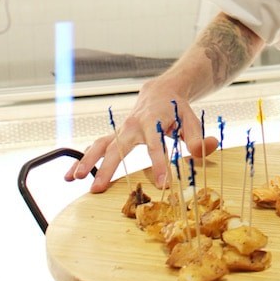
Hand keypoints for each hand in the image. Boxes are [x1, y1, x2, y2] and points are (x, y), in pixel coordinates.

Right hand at [64, 78, 218, 191]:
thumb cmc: (177, 109)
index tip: (162, 185)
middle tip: (97, 189)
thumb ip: (198, 137)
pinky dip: (83, 159)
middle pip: (117, 147)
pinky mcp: (115, 135)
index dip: (159, 165)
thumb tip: (208, 148)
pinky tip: (71, 175)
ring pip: (100, 145)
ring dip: (86, 162)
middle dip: (106, 168)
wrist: (161, 92)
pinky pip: (96, 147)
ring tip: (74, 179)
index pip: (156, 146)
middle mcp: (133, 125)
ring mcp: (121, 130)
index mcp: (153, 121)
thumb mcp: (192, 120)